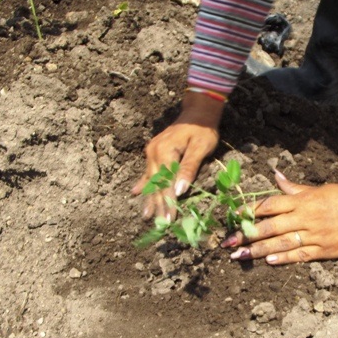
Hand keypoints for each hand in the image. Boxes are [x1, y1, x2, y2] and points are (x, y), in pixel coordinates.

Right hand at [132, 91, 225, 219]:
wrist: (197, 112)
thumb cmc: (203, 130)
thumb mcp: (200, 147)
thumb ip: (189, 168)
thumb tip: (180, 190)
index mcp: (166, 152)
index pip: (166, 183)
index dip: (168, 202)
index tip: (169, 219)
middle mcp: (155, 152)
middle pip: (156, 184)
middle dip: (158, 205)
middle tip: (160, 224)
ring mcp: (152, 152)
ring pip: (151, 179)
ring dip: (149, 198)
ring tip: (146, 216)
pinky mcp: (154, 152)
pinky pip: (148, 171)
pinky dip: (143, 184)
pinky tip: (135, 193)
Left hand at [220, 164, 337, 263]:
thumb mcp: (316, 188)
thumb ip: (293, 187)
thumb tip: (274, 175)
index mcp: (301, 200)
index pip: (269, 205)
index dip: (248, 211)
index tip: (232, 217)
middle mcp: (304, 217)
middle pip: (269, 226)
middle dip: (246, 234)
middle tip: (227, 242)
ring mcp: (314, 234)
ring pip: (280, 243)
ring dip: (258, 250)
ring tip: (240, 255)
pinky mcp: (324, 249)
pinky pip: (300, 254)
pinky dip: (284, 258)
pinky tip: (268, 261)